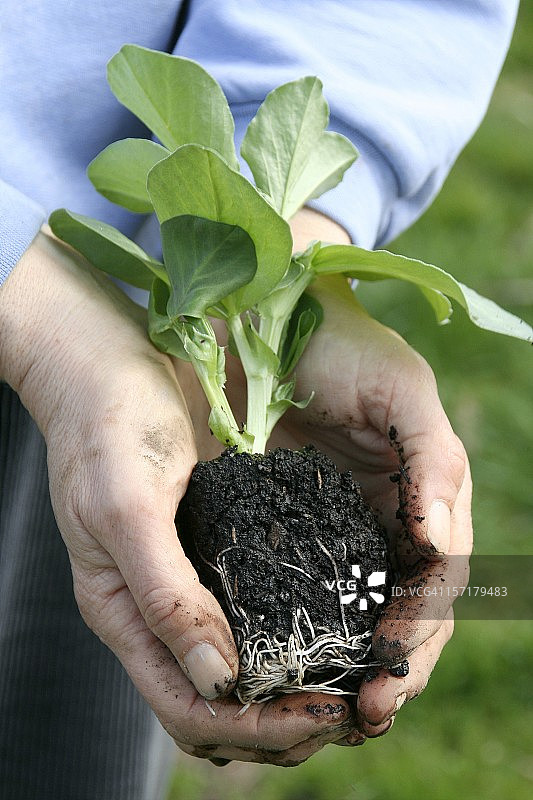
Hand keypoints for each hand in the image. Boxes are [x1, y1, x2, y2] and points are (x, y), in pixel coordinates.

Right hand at [0, 228, 353, 765]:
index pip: (190, 708)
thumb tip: (218, 683)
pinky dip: (296, 632)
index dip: (257, 727)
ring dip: (295, 684)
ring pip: (243, 665)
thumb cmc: (105, 428)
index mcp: (123, 613)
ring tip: (358, 678)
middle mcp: (155, 609)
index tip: (322, 715)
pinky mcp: (211, 546)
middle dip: (286, 719)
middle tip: (357, 705)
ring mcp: (184, 580)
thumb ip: (165, 596)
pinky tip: (341, 622)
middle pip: (222, 701)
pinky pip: (256, 610)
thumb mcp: (127, 508)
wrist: (108, 365)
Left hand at [272, 272, 471, 742]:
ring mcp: (343, 524)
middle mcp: (390, 518)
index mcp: (427, 494)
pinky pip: (311, 588)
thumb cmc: (346, 346)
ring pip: (362, 611)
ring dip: (359, 664)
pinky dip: (315, 632)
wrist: (273, 316)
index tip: (391, 677)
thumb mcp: (404, 393)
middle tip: (366, 712)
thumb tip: (434, 547)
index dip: (420, 631)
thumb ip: (434, 464)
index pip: (436, 581)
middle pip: (406, 609)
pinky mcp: (294, 522)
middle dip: (395, 665)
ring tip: (340, 711)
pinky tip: (301, 665)